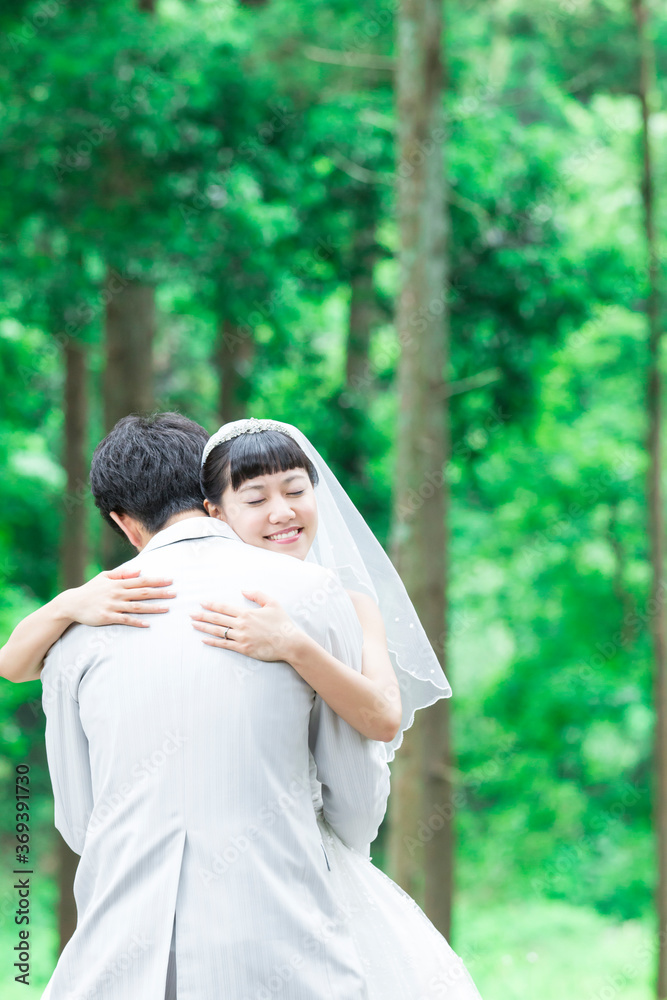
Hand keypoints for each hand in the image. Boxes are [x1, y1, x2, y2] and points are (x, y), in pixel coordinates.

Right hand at [56, 568, 175, 627]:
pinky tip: (148, 624)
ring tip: (167, 608)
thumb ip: (122, 574)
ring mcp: (113, 605)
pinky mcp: (107, 617)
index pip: (141, 581)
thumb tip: (139, 571)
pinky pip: (125, 620)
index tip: (170, 580)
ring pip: (137, 607)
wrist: (72, 603)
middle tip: (175, 593)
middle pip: (143, 593)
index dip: (156, 580)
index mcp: (118, 583)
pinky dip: (137, 622)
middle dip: (160, 593)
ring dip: (153, 607)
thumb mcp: (104, 577)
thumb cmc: (90, 590)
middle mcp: (117, 593)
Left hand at [190, 590, 302, 661]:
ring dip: (204, 627)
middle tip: (190, 613)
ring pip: (218, 632)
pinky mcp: (243, 649)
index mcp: (247, 613)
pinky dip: (213, 642)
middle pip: (218, 619)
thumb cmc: (282, 623)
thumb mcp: (273, 603)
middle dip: (202, 615)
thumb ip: (257, 595)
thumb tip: (243, 590)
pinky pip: (224, 645)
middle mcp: (242, 625)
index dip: (212, 604)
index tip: (202, 602)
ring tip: (193, 624)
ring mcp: (241, 638)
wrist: (290, 643)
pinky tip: (204, 640)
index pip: (225, 607)